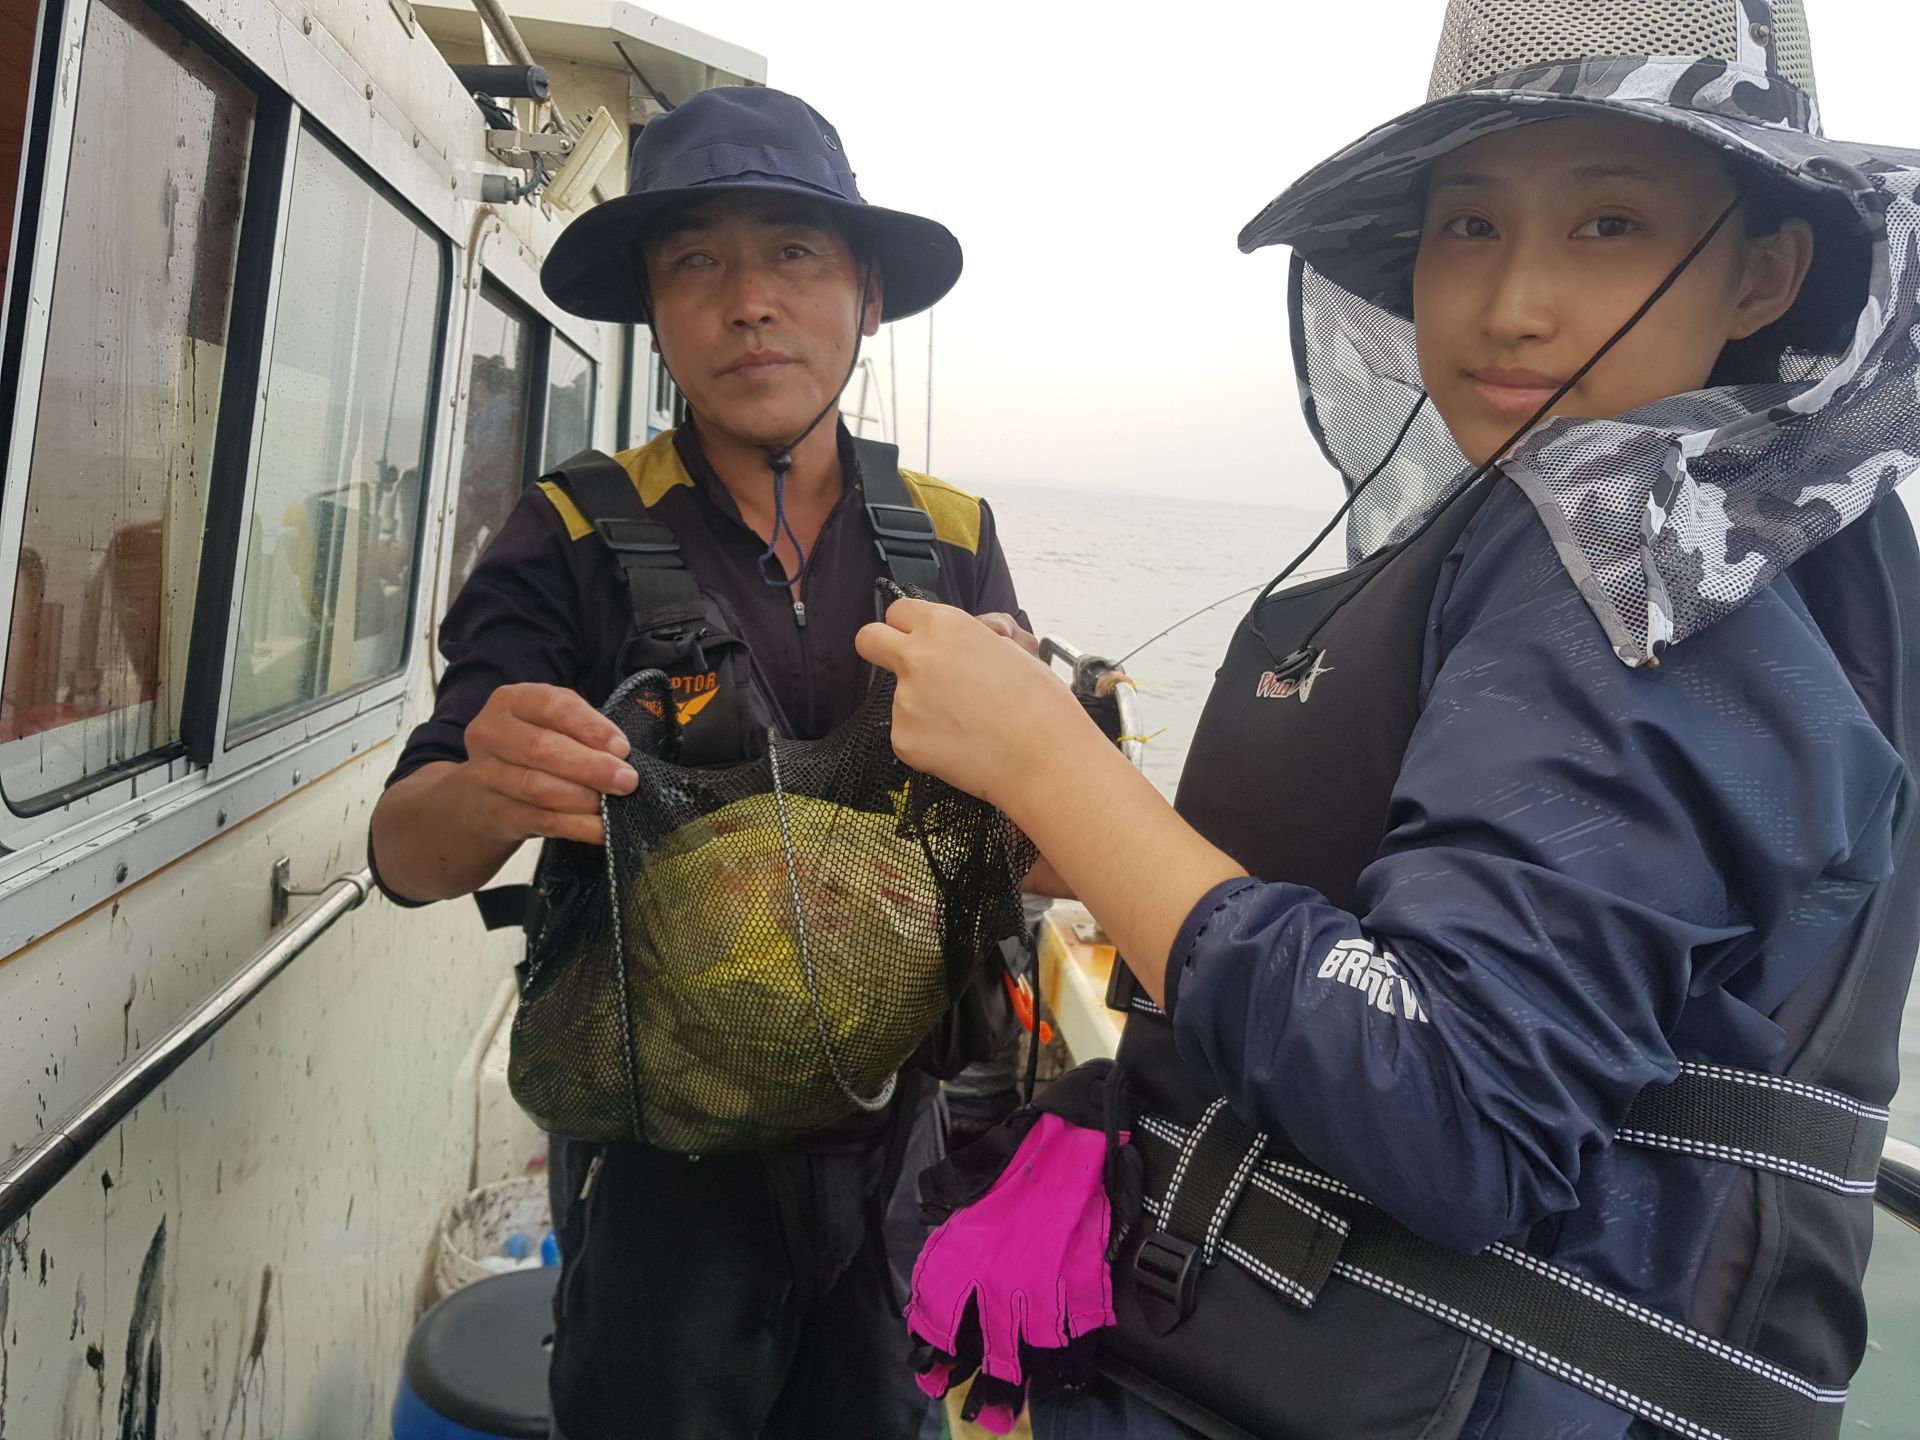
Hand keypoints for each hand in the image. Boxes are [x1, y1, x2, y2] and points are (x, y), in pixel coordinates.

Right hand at [457, 683, 635, 845]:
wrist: (482, 794)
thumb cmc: (533, 749)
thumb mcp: (552, 725)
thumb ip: (582, 729)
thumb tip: (620, 752)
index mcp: (511, 701)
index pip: (552, 706)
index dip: (591, 727)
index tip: (622, 748)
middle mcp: (491, 734)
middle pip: (542, 749)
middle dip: (592, 766)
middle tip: (627, 780)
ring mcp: (486, 775)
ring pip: (539, 788)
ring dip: (584, 799)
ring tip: (613, 804)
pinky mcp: (495, 812)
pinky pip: (540, 820)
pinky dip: (577, 826)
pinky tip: (601, 829)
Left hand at [857, 598, 1089, 811]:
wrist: (1044, 759)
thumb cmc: (1040, 705)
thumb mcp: (1011, 649)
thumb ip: (969, 640)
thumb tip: (955, 643)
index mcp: (944, 626)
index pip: (898, 611)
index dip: (910, 626)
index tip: (918, 638)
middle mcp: (915, 658)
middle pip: (868, 640)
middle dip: (879, 647)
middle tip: (905, 666)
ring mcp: (904, 701)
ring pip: (898, 696)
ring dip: (921, 705)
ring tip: (967, 722)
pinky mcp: (902, 739)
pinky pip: (907, 733)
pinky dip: (928, 739)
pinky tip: (962, 744)